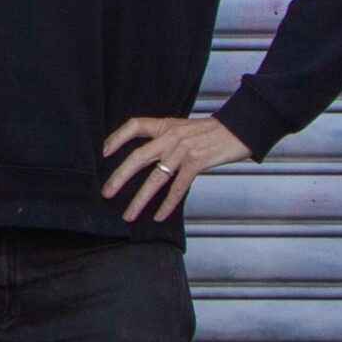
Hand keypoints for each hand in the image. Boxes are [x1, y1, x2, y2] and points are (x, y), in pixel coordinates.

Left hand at [101, 116, 250, 222]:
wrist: (239, 129)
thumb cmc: (211, 132)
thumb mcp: (184, 129)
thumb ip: (166, 139)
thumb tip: (148, 157)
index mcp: (166, 125)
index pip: (134, 125)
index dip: (116, 138)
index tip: (102, 152)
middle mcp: (171, 137)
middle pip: (138, 157)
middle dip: (119, 177)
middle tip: (106, 193)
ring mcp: (183, 150)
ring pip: (155, 178)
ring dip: (140, 199)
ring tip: (128, 214)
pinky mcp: (196, 163)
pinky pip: (178, 187)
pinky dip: (168, 204)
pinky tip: (159, 216)